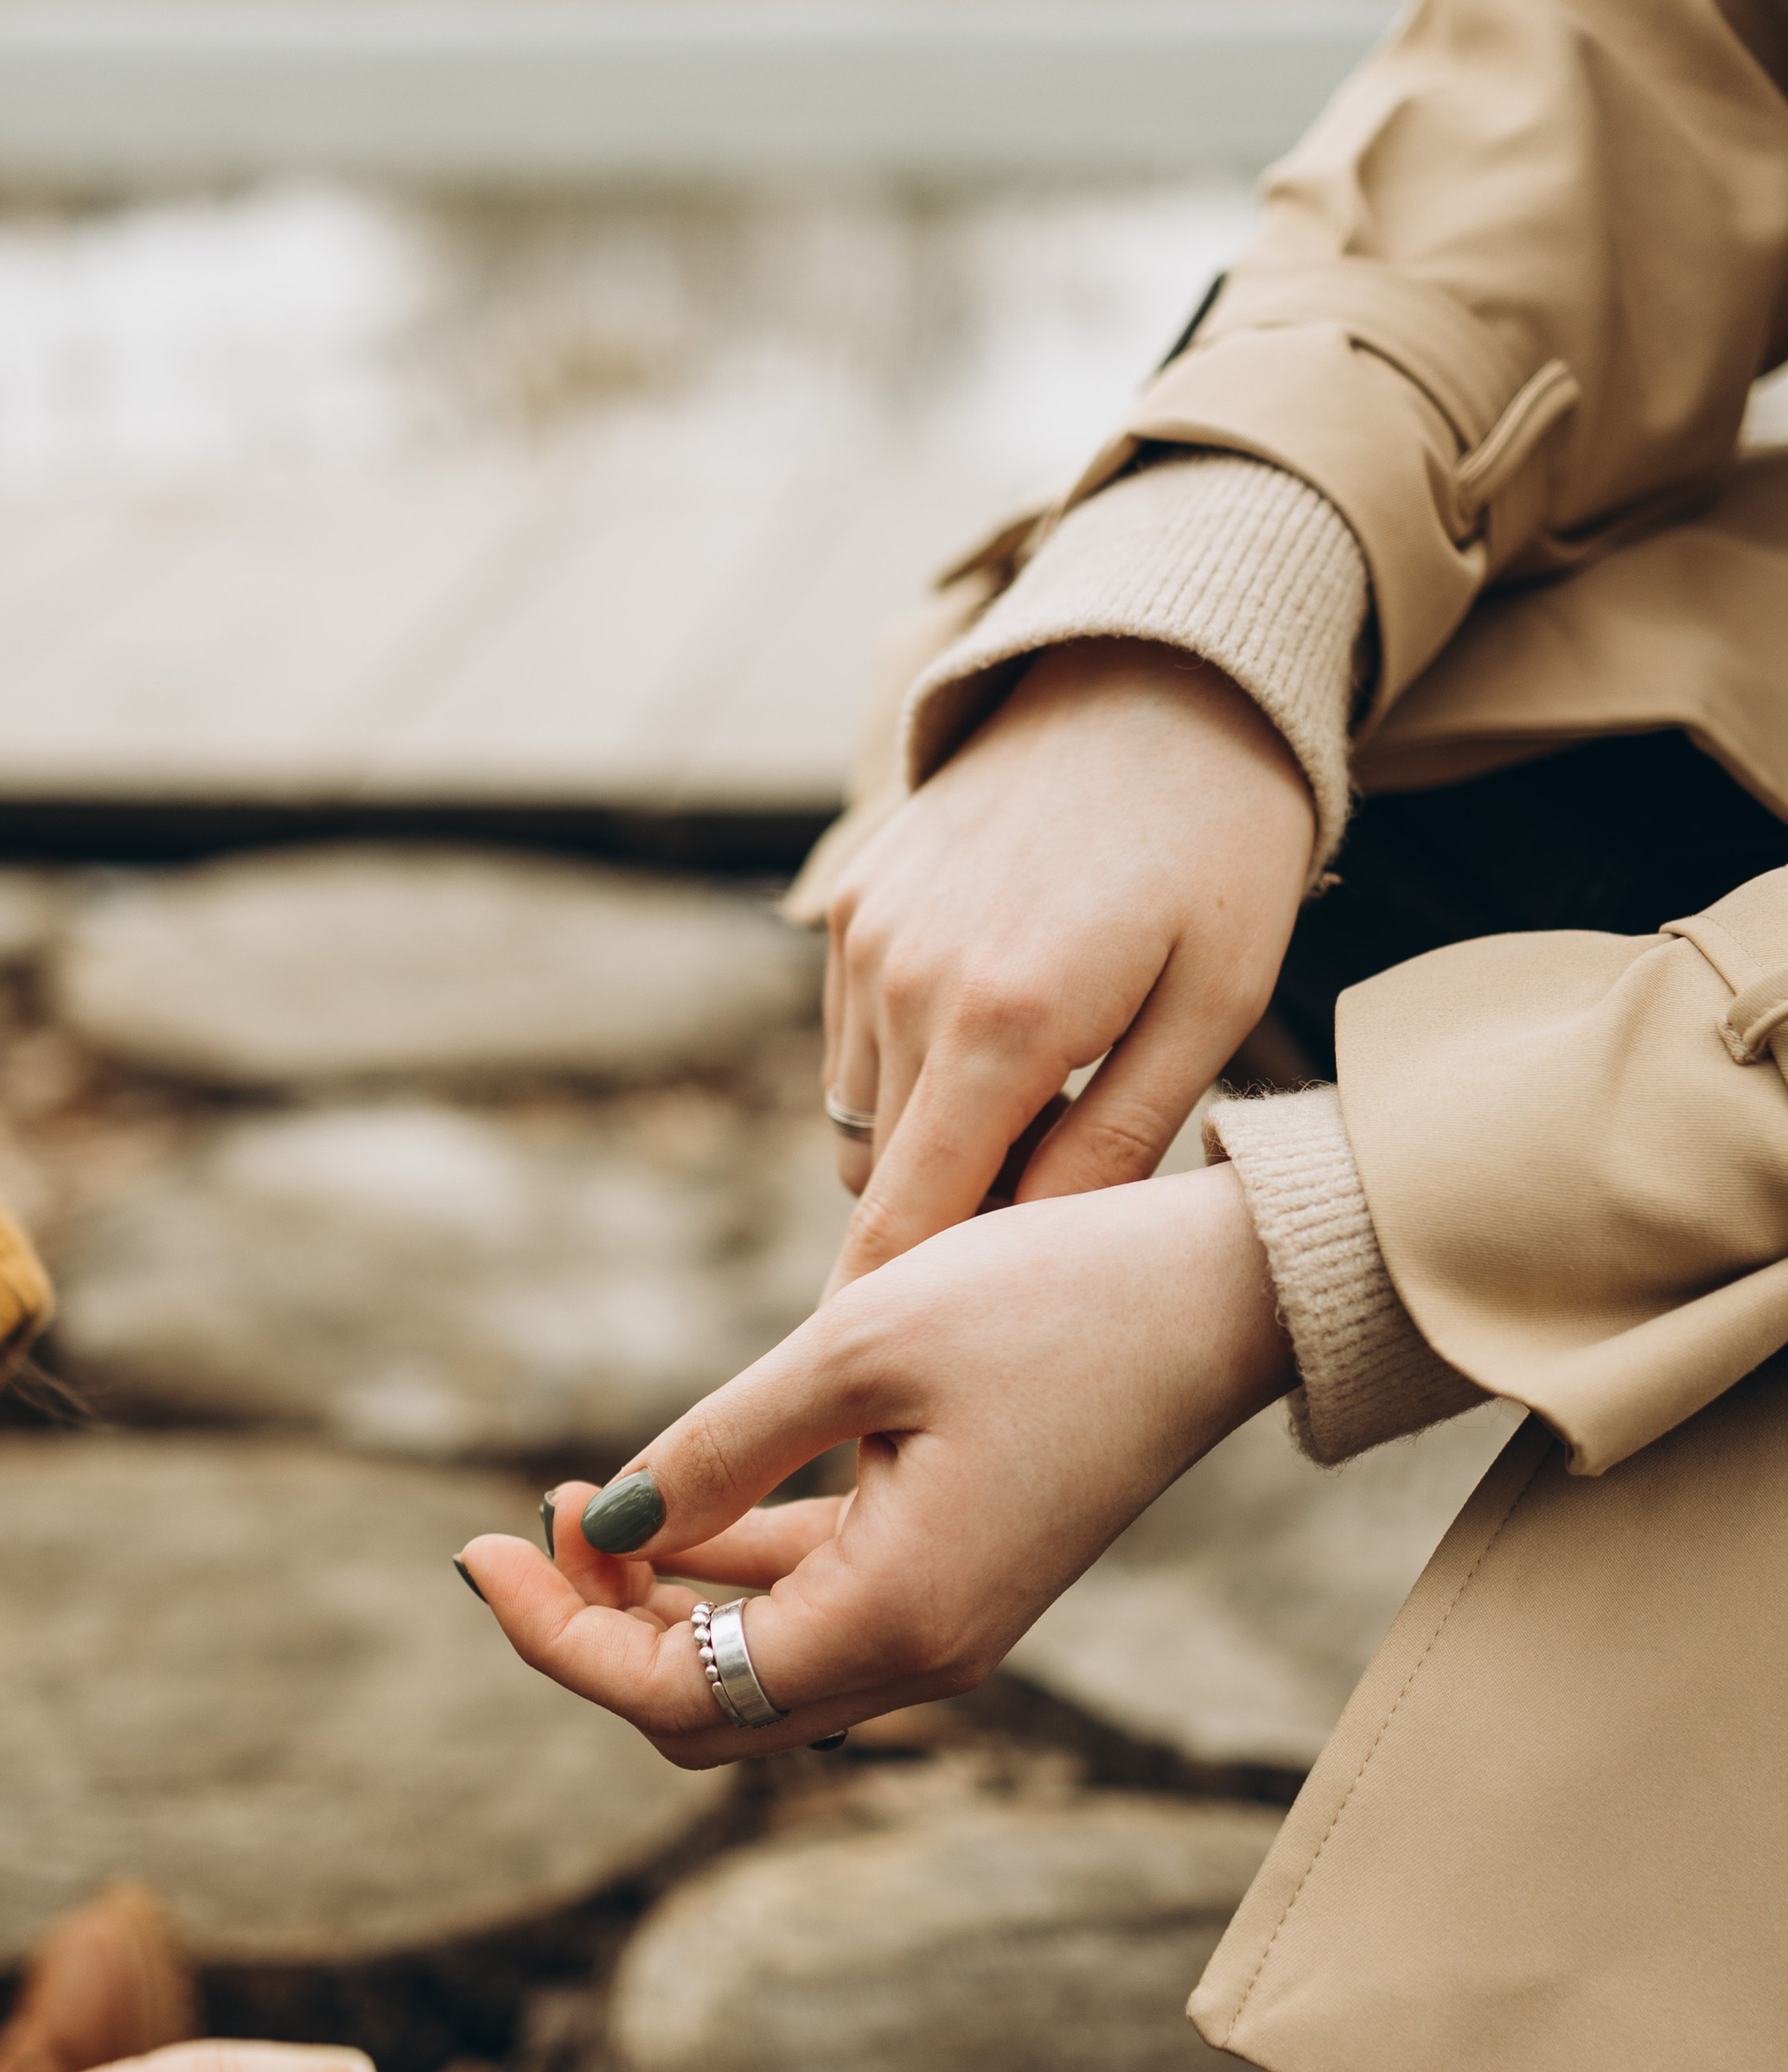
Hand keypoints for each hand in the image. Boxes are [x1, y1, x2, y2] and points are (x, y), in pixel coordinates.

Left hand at [457, 1163, 1291, 1759]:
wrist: (1227, 1294)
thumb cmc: (1052, 1302)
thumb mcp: (854, 1349)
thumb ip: (714, 1449)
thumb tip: (597, 1526)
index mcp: (893, 1622)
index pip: (669, 1693)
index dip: (553, 1637)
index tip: (476, 1548)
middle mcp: (921, 1656)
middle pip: (702, 1710)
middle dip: (591, 1633)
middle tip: (521, 1522)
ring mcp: (944, 1625)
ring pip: (754, 1668)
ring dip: (653, 1603)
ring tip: (567, 1499)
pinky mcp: (959, 1578)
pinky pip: (813, 1612)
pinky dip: (728, 1572)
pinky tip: (672, 1497)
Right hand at [821, 640, 1313, 1282]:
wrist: (1158, 675)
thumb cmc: (1219, 848)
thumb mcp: (1213, 1005)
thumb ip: (1115, 1145)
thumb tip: (1030, 1263)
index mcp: (1004, 1021)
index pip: (904, 1226)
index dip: (889, 1320)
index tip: (892, 1396)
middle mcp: (906, 979)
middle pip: (881, 1185)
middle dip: (946, 1230)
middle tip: (1044, 1236)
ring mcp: (865, 935)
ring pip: (863, 1121)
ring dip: (933, 1148)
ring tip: (1046, 1110)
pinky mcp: (852, 902)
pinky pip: (855, 1042)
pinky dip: (913, 1072)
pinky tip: (1008, 1028)